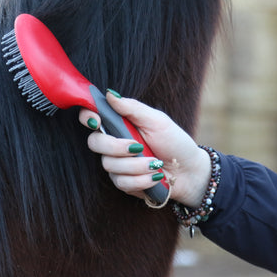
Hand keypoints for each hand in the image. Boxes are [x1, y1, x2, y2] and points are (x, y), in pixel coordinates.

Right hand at [79, 91, 211, 207]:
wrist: (189, 171)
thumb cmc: (174, 142)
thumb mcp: (157, 120)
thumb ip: (132, 108)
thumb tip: (109, 93)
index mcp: (119, 124)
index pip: (91, 117)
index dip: (87, 117)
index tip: (97, 121)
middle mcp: (113, 143)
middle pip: (94, 143)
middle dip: (115, 147)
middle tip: (137, 147)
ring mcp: (116, 164)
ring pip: (109, 165)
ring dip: (136, 165)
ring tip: (156, 163)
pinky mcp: (123, 183)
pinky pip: (121, 182)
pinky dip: (141, 179)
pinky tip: (155, 177)